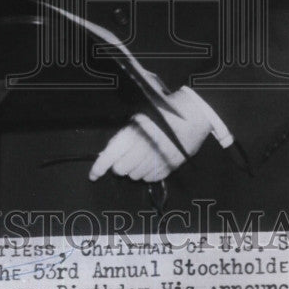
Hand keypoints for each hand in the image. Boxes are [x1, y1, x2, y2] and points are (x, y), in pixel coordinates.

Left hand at [89, 86, 212, 182]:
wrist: (195, 115)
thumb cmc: (166, 110)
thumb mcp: (141, 114)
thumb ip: (125, 133)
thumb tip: (109, 151)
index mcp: (136, 132)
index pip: (112, 155)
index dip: (99, 167)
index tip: (93, 175)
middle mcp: (146, 149)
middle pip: (121, 169)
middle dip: (119, 163)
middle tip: (126, 153)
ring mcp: (159, 160)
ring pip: (135, 176)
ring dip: (133, 168)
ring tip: (142, 154)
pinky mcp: (170, 167)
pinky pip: (150, 178)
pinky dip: (148, 172)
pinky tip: (152, 159)